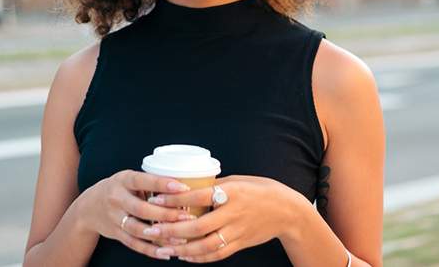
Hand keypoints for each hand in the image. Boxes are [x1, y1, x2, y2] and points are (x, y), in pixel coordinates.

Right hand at [78, 169, 196, 259]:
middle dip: (165, 214)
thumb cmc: (120, 189)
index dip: (163, 184)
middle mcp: (116, 198)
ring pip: (137, 229)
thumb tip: (185, 185)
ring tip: (180, 238)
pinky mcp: (115, 234)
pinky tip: (166, 253)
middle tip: (188, 216)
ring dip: (159, 235)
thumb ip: (150, 182)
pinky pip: (134, 244)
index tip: (183, 187)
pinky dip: (150, 250)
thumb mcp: (130, 179)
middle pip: (141, 208)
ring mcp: (114, 218)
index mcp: (123, 180)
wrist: (89, 207)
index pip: (144, 180)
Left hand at [143, 175, 303, 261]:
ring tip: (163, 248)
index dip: (175, 199)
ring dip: (181, 249)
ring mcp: (237, 231)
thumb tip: (189, 186)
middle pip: (197, 226)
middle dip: (171, 229)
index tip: (155, 199)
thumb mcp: (238, 180)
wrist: (287, 211)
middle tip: (151, 230)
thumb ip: (215, 186)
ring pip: (205, 245)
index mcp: (231, 192)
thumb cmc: (260, 189)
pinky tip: (184, 256)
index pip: (198, 196)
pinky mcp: (240, 244)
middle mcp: (233, 213)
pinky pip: (216, 254)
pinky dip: (198, 258)